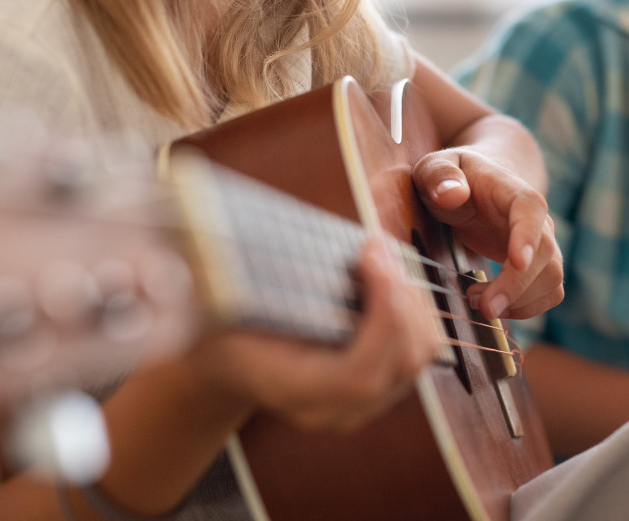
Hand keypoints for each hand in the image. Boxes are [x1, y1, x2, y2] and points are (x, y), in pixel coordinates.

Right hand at [193, 238, 438, 431]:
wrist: (226, 362)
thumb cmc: (217, 326)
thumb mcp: (212, 303)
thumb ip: (227, 276)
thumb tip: (210, 219)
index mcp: (292, 392)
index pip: (358, 376)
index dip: (381, 315)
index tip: (371, 253)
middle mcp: (333, 409)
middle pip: (401, 361)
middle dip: (401, 295)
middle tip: (377, 244)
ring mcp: (361, 403)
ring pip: (418, 353)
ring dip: (411, 297)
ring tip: (382, 255)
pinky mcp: (380, 384)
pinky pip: (417, 347)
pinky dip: (413, 306)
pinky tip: (387, 276)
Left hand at [412, 147, 562, 319]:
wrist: (476, 185)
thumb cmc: (453, 177)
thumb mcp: (435, 166)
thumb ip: (439, 175)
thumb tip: (451, 195)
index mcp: (512, 190)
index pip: (531, 210)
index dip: (527, 236)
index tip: (516, 261)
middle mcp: (537, 219)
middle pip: (545, 255)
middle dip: (516, 286)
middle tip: (481, 306)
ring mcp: (541, 244)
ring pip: (552, 279)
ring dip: (519, 301)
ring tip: (476, 302)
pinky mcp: (537, 267)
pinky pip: (548, 293)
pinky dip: (525, 308)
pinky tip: (492, 306)